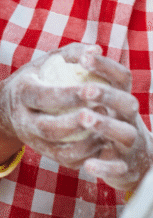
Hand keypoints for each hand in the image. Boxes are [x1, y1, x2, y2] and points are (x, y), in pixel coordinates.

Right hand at [0, 43, 111, 167]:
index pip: (44, 96)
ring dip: (84, 143)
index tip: (92, 89)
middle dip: (76, 123)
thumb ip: (71, 54)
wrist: (9, 108)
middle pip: (48, 128)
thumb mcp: (46, 61)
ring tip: (104, 129)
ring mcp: (33, 140)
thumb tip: (96, 49)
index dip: (68, 95)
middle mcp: (23, 119)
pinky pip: (66, 161)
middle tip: (101, 112)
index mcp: (22, 92)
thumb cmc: (36, 78)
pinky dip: (86, 156)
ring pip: (57, 150)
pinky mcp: (45, 154)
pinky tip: (101, 142)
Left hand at [76, 51, 152, 191]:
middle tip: (85, 89)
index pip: (121, 77)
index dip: (105, 66)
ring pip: (125, 133)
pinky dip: (104, 167)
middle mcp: (130, 119)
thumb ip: (92, 76)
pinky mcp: (124, 167)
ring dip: (105, 125)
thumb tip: (88, 49)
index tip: (84, 57)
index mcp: (122, 99)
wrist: (133, 163)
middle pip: (128, 103)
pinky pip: (117, 168)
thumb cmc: (109, 120)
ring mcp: (130, 144)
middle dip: (107, 95)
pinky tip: (87, 165)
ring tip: (84, 117)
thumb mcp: (104, 99)